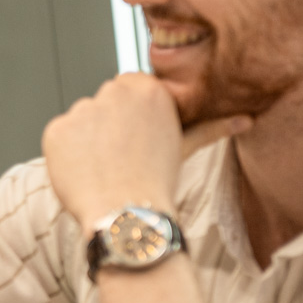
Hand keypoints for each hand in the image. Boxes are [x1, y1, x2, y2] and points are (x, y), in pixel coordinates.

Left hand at [42, 73, 250, 226]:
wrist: (127, 214)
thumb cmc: (156, 182)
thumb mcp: (184, 148)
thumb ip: (210, 127)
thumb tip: (246, 119)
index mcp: (146, 88)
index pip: (126, 91)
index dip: (127, 119)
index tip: (133, 140)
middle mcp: (113, 91)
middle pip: (103, 104)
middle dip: (107, 127)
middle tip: (120, 158)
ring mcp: (82, 109)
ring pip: (80, 121)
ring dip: (86, 141)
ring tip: (103, 168)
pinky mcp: (56, 130)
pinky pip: (58, 138)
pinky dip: (65, 154)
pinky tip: (83, 172)